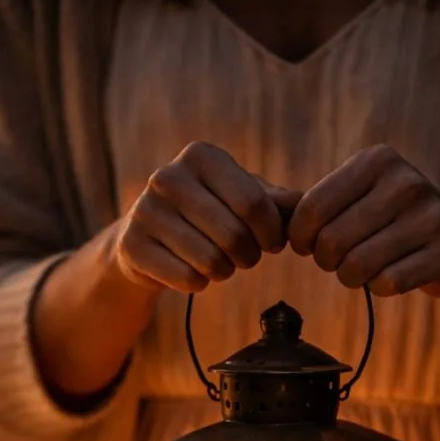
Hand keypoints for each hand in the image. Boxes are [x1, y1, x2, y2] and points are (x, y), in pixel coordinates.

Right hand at [114, 141, 301, 294]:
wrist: (149, 237)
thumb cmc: (209, 213)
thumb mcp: (243, 198)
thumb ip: (278, 201)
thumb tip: (308, 203)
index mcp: (201, 156)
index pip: (253, 203)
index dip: (272, 233)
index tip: (273, 243)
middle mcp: (168, 176)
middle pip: (234, 235)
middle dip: (249, 255)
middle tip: (244, 256)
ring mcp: (145, 210)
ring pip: (212, 262)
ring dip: (224, 271)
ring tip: (218, 261)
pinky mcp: (132, 245)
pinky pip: (188, 280)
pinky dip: (198, 284)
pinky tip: (190, 271)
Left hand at [288, 144, 439, 297]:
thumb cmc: (395, 222)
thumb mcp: (362, 196)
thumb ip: (318, 204)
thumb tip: (271, 218)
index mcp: (377, 160)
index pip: (312, 208)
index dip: (300, 238)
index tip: (308, 246)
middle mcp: (406, 182)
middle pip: (332, 242)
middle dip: (327, 261)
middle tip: (338, 262)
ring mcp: (430, 217)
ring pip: (357, 267)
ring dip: (352, 277)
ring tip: (362, 269)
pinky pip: (387, 284)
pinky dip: (379, 288)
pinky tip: (390, 277)